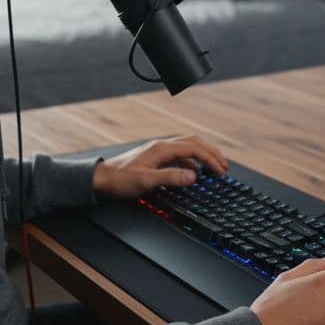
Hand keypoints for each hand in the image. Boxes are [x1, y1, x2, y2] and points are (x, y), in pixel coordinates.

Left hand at [92, 135, 227, 201]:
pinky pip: (179, 156)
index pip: (194, 149)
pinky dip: (192, 162)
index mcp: (161, 149)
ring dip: (203, 155)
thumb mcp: (146, 181)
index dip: (210, 159)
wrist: (101, 180)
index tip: (221, 171)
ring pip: (188, 147)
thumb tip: (194, 176)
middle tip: (223, 165)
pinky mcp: (155, 159)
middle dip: (211, 153)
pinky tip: (194, 173)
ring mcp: (159, 151)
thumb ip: (171, 178)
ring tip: (214, 167)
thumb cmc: (120, 180)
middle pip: (194, 142)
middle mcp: (161, 146)